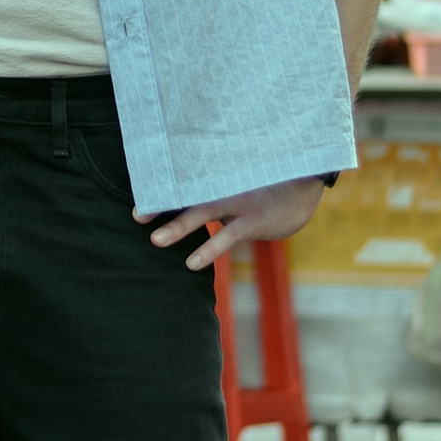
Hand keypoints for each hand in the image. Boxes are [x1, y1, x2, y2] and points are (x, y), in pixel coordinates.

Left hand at [139, 176, 325, 272]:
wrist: (305, 187)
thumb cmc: (264, 187)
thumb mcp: (238, 183)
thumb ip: (212, 189)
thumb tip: (184, 201)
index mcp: (215, 177)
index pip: (182, 180)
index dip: (160, 186)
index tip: (137, 191)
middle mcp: (222, 186)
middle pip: (185, 193)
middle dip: (160, 204)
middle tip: (136, 215)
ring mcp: (238, 201)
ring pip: (202, 213)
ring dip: (178, 227)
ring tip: (155, 241)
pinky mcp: (253, 220)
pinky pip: (227, 236)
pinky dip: (209, 249)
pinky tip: (191, 263)